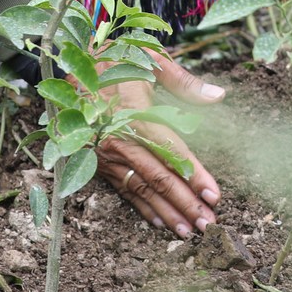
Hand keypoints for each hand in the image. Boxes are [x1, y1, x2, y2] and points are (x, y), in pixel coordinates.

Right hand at [99, 52, 224, 237]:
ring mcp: (106, 152)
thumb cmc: (118, 59)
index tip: (214, 195)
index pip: (172, 152)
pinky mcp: (97, 160)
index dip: (194, 175)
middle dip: (185, 204)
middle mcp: (120, 138)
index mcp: (136, 114)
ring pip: (141, 188)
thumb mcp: (152, 61)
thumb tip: (219, 95)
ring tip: (189, 232)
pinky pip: (122, 188)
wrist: (72, 63)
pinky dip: (142, 207)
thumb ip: (185, 83)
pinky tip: (159, 222)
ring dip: (166, 212)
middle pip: (158, 178)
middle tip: (209, 225)